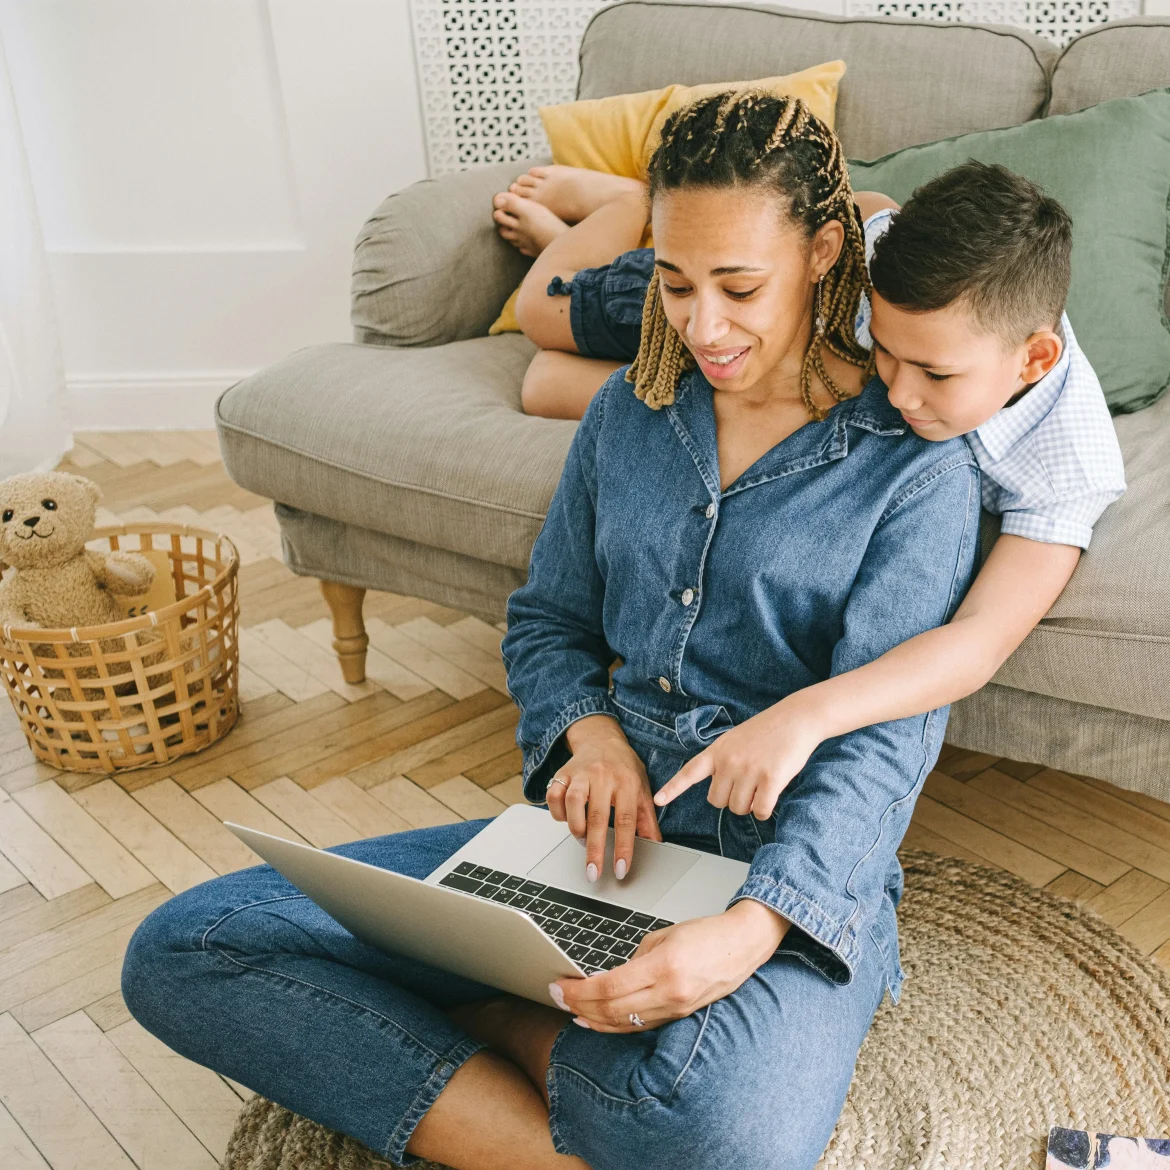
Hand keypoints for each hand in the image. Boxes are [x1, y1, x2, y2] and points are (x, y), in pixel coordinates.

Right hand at [546, 715, 661, 881]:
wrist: (601, 738)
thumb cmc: (623, 767)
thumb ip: (647, 819)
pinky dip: (557, 813)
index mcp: (627, 782)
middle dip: (594, 849)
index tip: (620, 870)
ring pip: (572, 804)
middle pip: (597, 817)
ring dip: (576, 829)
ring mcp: (581, 774)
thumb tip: (656, 846)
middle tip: (593, 873)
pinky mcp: (563, 773)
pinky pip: (554, 796)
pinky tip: (567, 820)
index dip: (623, 847)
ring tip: (583, 841)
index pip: (626, 820)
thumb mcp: (642, 789)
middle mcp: (603, 776)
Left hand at [553, 900, 786, 1031]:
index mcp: (663, 967)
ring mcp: (676, 1008)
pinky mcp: (680, 1015)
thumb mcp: (664, 936)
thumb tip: (611, 978)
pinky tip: (599, 1021)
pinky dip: (616, 1025)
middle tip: (556, 998)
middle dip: (578, 1007)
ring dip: (593, 1021)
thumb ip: (636, 959)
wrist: (744, 945)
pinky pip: (641, 1026)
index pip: (608, 988)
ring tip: (571, 1012)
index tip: (559, 986)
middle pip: (611, 1011)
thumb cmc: (706, 934)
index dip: (578, 991)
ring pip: (624, 1024)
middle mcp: (669, 993)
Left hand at [653, 696, 823, 818]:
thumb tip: (718, 794)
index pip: (689, 772)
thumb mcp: (734, 740)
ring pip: (738, 808)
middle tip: (746, 785)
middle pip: (717, 802)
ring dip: (749, 805)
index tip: (658, 800)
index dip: (673, 789)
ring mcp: (749, 770)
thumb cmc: (767, 731)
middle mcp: (729, 761)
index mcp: (717, 751)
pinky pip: (760, 811)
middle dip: (731, 800)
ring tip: (760, 785)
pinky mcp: (771, 779)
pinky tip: (770, 797)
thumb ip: (722, 762)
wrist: (796, 718)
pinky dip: (764, 811)